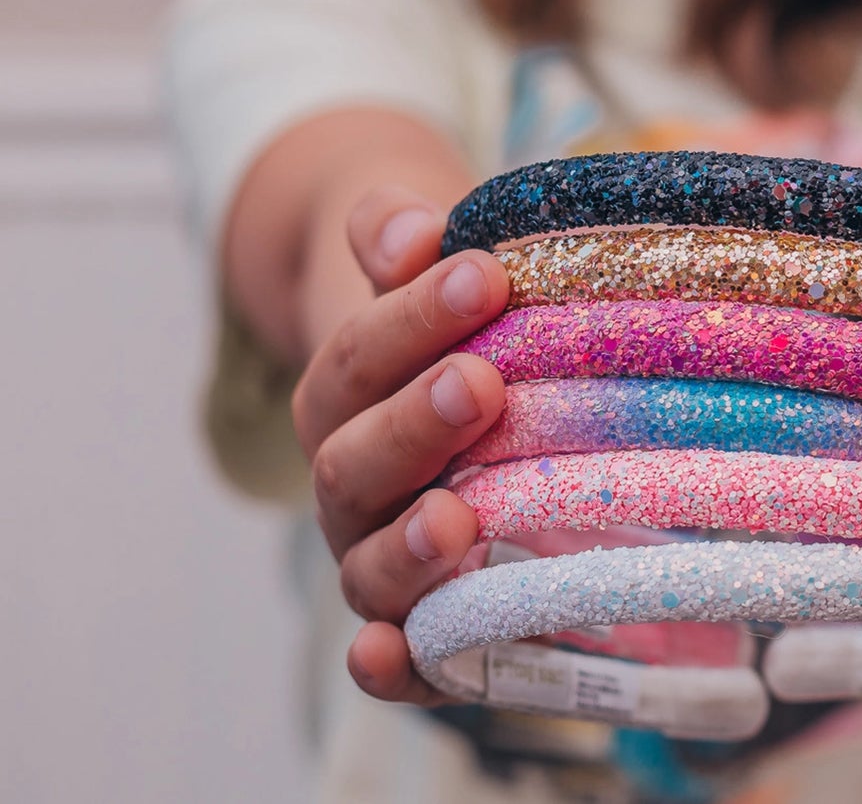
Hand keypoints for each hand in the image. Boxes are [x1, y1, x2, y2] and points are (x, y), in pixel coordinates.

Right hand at [290, 186, 510, 704]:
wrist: (460, 378)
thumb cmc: (456, 315)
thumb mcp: (427, 260)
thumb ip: (398, 234)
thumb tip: (413, 231)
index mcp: (344, 389)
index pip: (364, 354)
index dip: (415, 317)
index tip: (483, 277)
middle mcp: (352, 479)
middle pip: (359, 461)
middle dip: (416, 424)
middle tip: (479, 383)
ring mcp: (381, 555)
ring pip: (368, 565)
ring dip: (404, 548)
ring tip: (454, 522)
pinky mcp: (430, 621)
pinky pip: (407, 655)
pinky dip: (393, 664)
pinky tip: (393, 656)